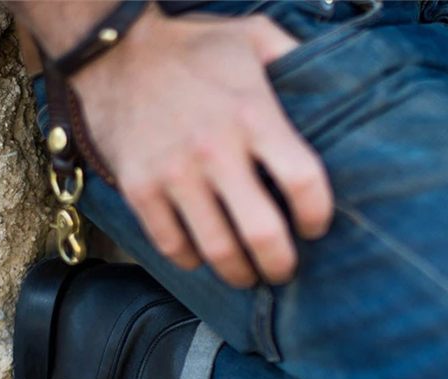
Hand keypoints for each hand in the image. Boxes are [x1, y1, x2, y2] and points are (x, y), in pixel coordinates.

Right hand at [72, 6, 333, 287]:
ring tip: (246, 274)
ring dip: (238, 273)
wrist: (112, 52)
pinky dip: (192, 260)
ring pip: (217, 250)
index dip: (317, 215)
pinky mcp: (139, 189)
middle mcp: (214, 147)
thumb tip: (335, 83)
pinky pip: (173, 246)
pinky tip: (202, 254)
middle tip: (282, 270)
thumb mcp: (251, 35)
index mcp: (252, 113)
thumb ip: (293, 58)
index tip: (314, 227)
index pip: (303, 181)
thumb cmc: (190, 48)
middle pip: (262, 232)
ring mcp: (173, 172)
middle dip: (279, 264)